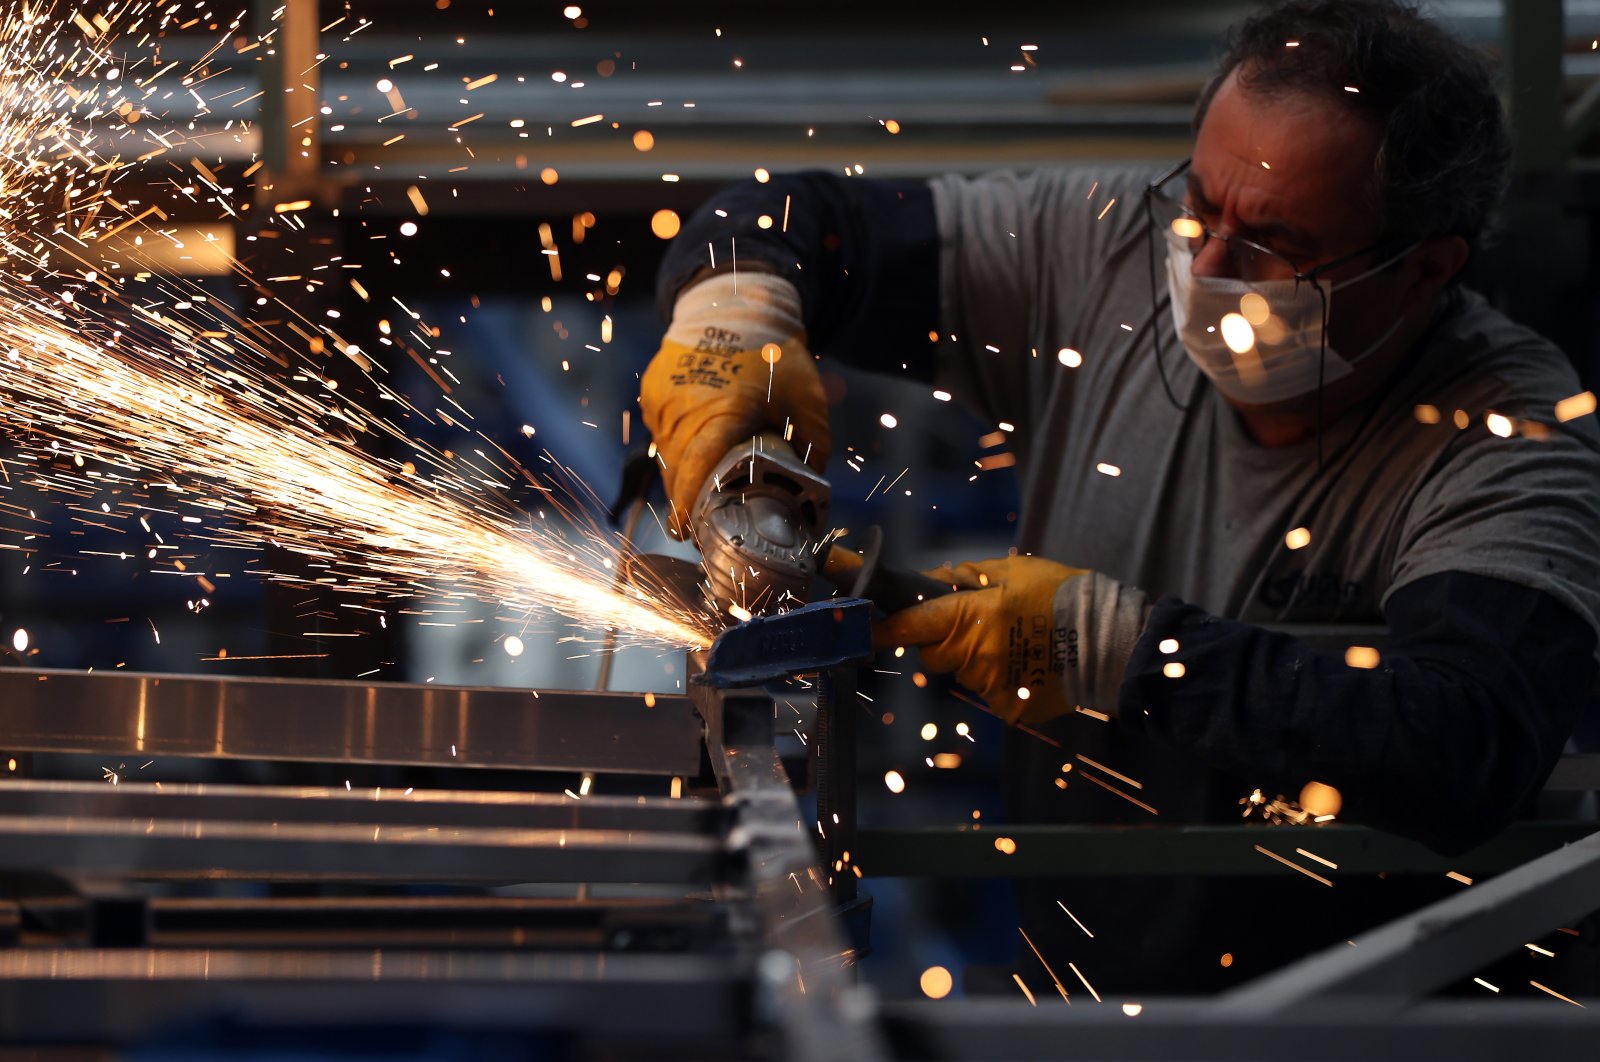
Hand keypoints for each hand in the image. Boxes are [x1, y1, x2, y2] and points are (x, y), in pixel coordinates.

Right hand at [640, 272, 829, 536]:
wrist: (736, 304)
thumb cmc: (775, 354)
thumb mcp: (807, 402)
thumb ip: (814, 449)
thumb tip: (816, 491)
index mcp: (723, 413)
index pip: (697, 471)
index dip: (688, 506)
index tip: (687, 531)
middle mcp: (685, 408)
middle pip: (677, 471)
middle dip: (685, 499)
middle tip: (696, 522)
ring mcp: (664, 399)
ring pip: (665, 454)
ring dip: (679, 473)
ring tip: (696, 488)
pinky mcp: (652, 390)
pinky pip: (660, 432)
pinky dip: (673, 446)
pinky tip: (691, 450)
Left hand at [875, 555, 1087, 725]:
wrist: (1111, 641)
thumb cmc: (1064, 596)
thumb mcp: (1015, 571)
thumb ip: (969, 576)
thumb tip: (934, 580)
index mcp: (972, 616)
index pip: (911, 625)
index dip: (884, 628)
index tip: (865, 628)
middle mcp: (975, 654)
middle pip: (933, 654)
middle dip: (944, 641)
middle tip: (980, 627)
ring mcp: (991, 685)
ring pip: (963, 673)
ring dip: (978, 660)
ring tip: (1018, 644)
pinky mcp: (1008, 709)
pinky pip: (991, 693)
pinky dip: (1004, 682)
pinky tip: (1031, 666)